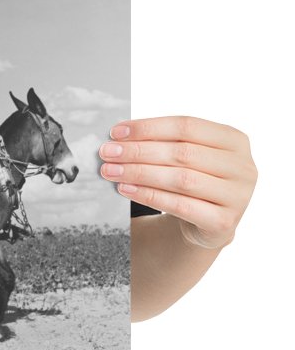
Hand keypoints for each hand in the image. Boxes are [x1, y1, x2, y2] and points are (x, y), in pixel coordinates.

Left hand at [98, 116, 256, 248]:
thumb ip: (162, 143)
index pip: (187, 126)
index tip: (116, 132)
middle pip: (183, 153)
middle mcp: (242, 166)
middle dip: (139, 151)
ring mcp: (237, 196)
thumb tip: (118, 138)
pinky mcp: (223, 222)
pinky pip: (180, 205)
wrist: (208, 224)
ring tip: (111, 171)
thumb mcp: (186, 157)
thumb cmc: (193, 180)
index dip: (149, 128)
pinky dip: (149, 196)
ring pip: (181, 179)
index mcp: (234, 140)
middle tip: (107, 152)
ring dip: (140, 173)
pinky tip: (125, 189)